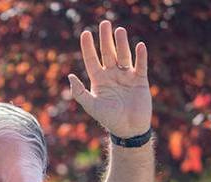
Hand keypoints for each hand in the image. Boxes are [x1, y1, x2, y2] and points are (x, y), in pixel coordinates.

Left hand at [68, 20, 150, 137]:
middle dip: (106, 39)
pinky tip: (139, 46)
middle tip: (105, 23)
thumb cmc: (109, 118)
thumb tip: (70, 76)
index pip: (92, 60)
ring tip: (119, 30)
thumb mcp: (92, 106)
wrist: (128, 129)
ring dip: (122, 43)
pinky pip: (140, 65)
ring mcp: (126, 76)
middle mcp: (112, 75)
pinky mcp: (140, 80)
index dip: (88, 47)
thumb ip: (80, 92)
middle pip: (108, 53)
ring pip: (123, 56)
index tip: (85, 33)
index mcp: (99, 80)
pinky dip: (140, 56)